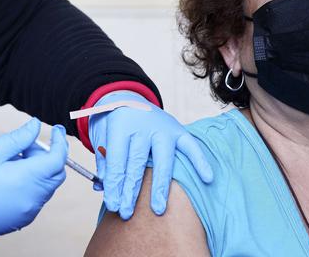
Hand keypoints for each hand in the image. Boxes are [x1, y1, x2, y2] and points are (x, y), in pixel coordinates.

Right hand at [0, 118, 67, 237]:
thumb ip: (20, 137)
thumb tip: (36, 125)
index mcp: (28, 179)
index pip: (58, 159)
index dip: (60, 142)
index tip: (57, 130)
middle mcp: (33, 198)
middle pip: (56, 174)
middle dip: (48, 156)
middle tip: (26, 147)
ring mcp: (28, 211)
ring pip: (46, 186)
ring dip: (38, 171)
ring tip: (13, 162)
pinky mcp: (20, 219)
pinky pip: (35, 199)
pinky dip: (32, 185)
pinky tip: (10, 178)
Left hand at [89, 91, 212, 219]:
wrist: (127, 97)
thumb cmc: (113, 123)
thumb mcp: (101, 134)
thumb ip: (104, 159)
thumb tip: (104, 186)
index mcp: (120, 125)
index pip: (117, 159)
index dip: (114, 185)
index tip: (113, 205)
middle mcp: (143, 125)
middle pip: (137, 162)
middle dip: (131, 191)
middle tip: (127, 213)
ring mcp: (162, 127)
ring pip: (162, 159)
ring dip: (159, 186)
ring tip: (158, 209)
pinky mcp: (178, 129)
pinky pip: (191, 146)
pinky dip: (200, 161)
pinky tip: (207, 178)